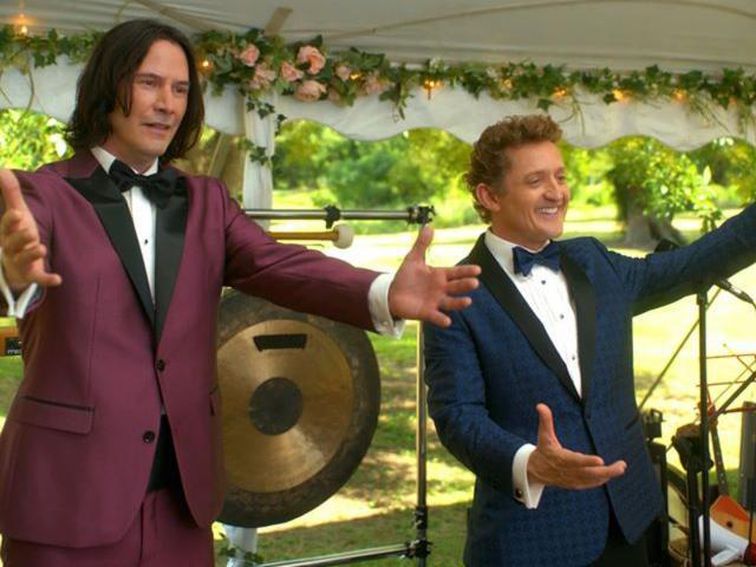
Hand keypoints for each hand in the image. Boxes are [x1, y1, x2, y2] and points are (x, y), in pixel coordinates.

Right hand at [0, 168, 61, 290]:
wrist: (13, 265)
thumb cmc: (15, 234)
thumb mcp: (15, 214)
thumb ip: (10, 193)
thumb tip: (2, 168)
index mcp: (6, 232)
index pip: (6, 225)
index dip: (11, 221)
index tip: (18, 213)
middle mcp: (10, 248)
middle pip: (13, 242)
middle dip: (20, 237)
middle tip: (31, 233)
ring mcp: (19, 263)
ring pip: (23, 259)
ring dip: (32, 254)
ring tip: (42, 248)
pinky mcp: (30, 274)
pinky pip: (37, 278)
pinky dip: (46, 279)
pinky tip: (57, 279)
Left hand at [388, 225, 479, 327]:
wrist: (392, 293)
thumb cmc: (406, 276)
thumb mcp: (413, 258)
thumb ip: (422, 244)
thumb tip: (429, 226)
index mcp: (440, 275)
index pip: (456, 272)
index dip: (466, 271)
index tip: (478, 269)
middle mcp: (441, 289)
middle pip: (456, 287)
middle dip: (465, 285)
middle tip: (475, 283)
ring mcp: (435, 301)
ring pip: (450, 302)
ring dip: (459, 303)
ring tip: (468, 301)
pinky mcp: (427, 312)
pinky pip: (436, 316)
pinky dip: (442, 319)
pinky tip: (447, 321)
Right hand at [527, 403, 625, 488]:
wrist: (536, 471)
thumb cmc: (544, 450)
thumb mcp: (543, 435)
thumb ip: (545, 420)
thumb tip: (540, 405)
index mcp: (560, 458)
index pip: (575, 461)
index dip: (587, 461)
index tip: (600, 460)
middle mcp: (568, 471)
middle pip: (589, 474)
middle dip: (607, 471)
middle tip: (621, 466)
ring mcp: (572, 479)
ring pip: (593, 479)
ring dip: (608, 474)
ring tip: (621, 467)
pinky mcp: (575, 484)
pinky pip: (591, 483)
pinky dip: (601, 479)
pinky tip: (611, 474)